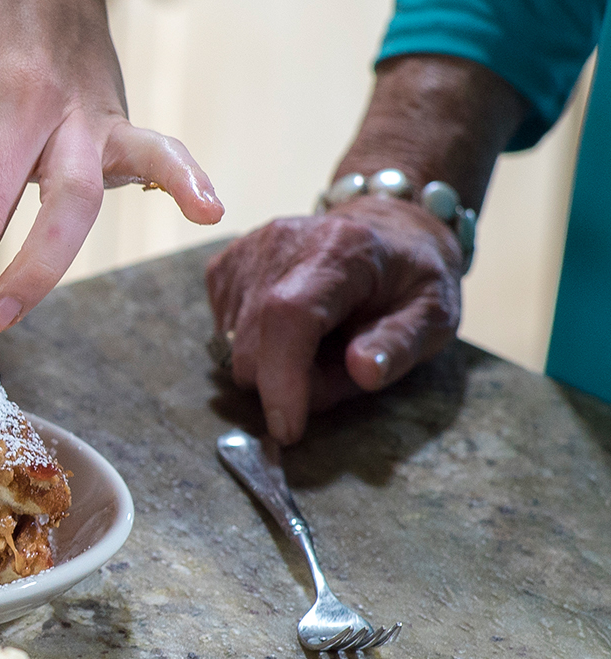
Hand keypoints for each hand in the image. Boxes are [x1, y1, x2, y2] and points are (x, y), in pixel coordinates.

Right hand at [204, 196, 462, 443]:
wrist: (384, 229)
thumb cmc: (411, 277)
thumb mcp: (435, 314)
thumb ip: (401, 344)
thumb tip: (363, 371)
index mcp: (341, 249)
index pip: (289, 315)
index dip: (281, 377)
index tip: (289, 430)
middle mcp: (281, 243)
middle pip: (255, 346)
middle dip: (290, 384)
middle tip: (339, 372)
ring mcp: (245, 254)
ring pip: (236, 349)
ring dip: (275, 368)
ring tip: (321, 344)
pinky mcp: (223, 268)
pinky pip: (226, 336)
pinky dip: (257, 349)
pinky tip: (292, 329)